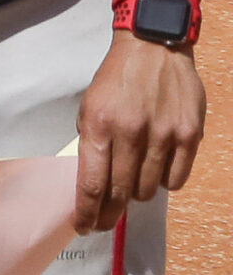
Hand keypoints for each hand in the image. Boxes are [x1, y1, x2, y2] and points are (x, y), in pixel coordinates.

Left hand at [74, 30, 204, 232]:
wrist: (153, 47)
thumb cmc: (116, 78)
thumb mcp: (89, 105)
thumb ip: (91, 142)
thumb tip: (91, 181)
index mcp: (98, 125)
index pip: (91, 184)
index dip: (87, 212)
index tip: (84, 227)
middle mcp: (130, 133)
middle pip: (120, 193)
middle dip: (109, 212)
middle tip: (104, 220)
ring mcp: (163, 135)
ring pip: (148, 190)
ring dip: (137, 193)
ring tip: (132, 182)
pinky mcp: (190, 135)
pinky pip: (176, 179)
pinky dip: (164, 181)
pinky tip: (157, 169)